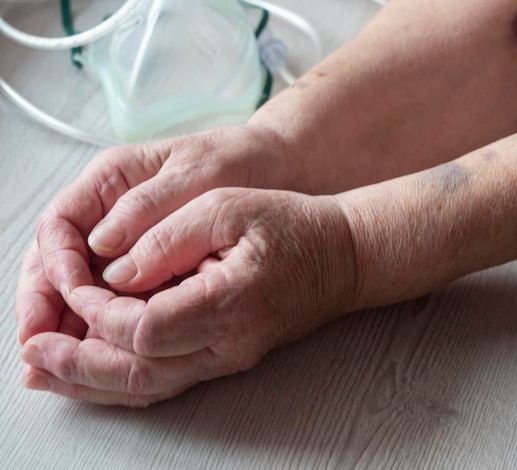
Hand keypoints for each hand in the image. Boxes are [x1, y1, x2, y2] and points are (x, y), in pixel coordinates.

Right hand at [15, 125, 284, 345]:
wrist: (276, 171)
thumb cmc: (240, 162)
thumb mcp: (198, 174)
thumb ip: (149, 207)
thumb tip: (102, 250)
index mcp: (112, 178)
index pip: (60, 223)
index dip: (53, 263)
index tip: (65, 295)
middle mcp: (112, 210)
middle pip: (59, 258)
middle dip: (47, 300)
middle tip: (42, 341)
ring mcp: (130, 239)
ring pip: (83, 282)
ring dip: (70, 318)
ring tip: (63, 358)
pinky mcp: (153, 263)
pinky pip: (117, 295)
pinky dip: (104, 321)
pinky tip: (103, 347)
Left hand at [20, 188, 356, 406]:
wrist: (340, 259)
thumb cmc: (292, 227)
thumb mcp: (231, 207)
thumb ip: (168, 236)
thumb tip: (115, 269)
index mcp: (231, 302)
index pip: (144, 328)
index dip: (98, 314)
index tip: (75, 289)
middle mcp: (229, 343)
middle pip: (138, 372)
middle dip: (77, 363)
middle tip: (32, 352)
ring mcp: (229, 356)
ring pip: (149, 386)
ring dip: (92, 381)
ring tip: (47, 372)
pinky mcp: (227, 356)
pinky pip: (166, 380)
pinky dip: (123, 380)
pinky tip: (95, 374)